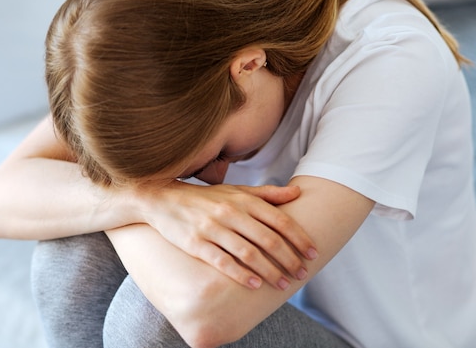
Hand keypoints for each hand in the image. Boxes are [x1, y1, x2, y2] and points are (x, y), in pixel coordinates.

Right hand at [139, 182, 318, 290]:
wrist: (163, 199)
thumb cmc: (205, 198)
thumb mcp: (236, 191)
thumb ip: (267, 193)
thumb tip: (298, 192)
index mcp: (244, 199)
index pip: (280, 220)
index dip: (299, 238)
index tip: (312, 253)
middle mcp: (231, 212)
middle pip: (268, 239)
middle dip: (289, 259)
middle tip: (301, 274)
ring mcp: (213, 228)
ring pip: (249, 253)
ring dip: (269, 271)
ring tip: (283, 284)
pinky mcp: (196, 243)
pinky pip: (222, 261)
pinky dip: (240, 274)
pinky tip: (253, 285)